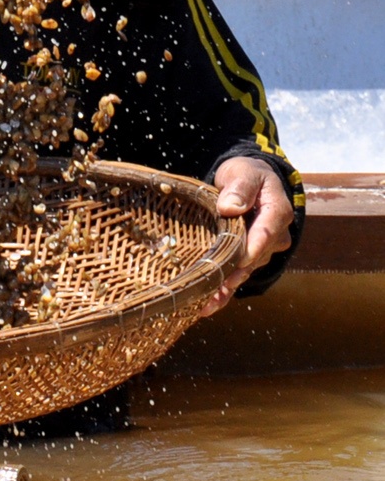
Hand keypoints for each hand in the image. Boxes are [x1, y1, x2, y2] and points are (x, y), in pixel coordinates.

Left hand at [200, 156, 296, 316]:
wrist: (249, 181)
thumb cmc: (246, 174)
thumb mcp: (243, 173)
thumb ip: (240, 188)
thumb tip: (230, 207)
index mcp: (276, 213)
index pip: (266, 233)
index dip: (252, 248)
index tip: (238, 260)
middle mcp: (273, 236)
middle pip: (254, 257)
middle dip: (234, 273)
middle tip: (212, 288)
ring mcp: (261, 249)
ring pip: (245, 271)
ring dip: (225, 287)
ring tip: (204, 304)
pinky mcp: (247, 257)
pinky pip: (237, 275)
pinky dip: (223, 291)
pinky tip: (206, 307)